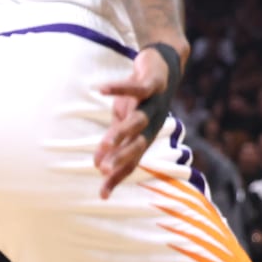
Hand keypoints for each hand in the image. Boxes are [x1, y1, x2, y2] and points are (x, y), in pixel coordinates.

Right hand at [95, 46, 177, 198]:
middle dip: (121, 158)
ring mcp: (154, 104)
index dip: (117, 178)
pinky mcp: (152, 84)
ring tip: (105, 142)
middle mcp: (152, 123)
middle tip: (104, 170)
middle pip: (138, 145)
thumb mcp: (122, 121)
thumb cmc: (139, 99)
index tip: (102, 196)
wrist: (164, 65)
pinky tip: (99, 90)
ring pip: (138, 121)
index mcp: (144, 135)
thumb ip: (112, 143)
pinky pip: (136, 88)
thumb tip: (96, 165)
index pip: (131, 162)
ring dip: (122, 132)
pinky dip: (118, 88)